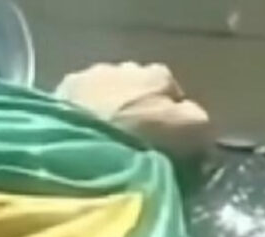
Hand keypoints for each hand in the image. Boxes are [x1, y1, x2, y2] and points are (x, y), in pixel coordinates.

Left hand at [55, 62, 211, 159]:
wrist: (80, 143)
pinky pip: (84, 103)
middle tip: (142, 142)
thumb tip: (199, 123)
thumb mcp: (191, 133)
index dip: (176, 118)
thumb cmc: (143, 138)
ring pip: (111, 93)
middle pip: (141, 90)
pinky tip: (89, 138)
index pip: (176, 93)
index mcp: (161, 74)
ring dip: (114, 111)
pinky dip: (89, 117)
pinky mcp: (62, 90)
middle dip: (142, 110)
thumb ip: (201, 123)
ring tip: (113, 142)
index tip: (172, 142)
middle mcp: (126, 66)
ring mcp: (92, 75)